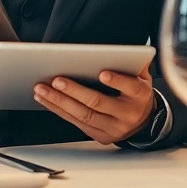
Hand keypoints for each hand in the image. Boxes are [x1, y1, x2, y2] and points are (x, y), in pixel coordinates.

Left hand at [33, 63, 155, 143]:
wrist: (144, 123)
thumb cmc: (138, 94)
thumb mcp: (143, 77)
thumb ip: (134, 63)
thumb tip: (122, 51)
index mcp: (140, 96)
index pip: (130, 88)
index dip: (117, 81)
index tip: (102, 73)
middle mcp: (127, 114)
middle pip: (99, 103)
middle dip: (75, 91)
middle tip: (57, 80)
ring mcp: (113, 128)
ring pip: (83, 115)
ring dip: (60, 101)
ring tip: (42, 90)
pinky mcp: (100, 136)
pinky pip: (76, 123)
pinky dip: (59, 110)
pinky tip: (46, 100)